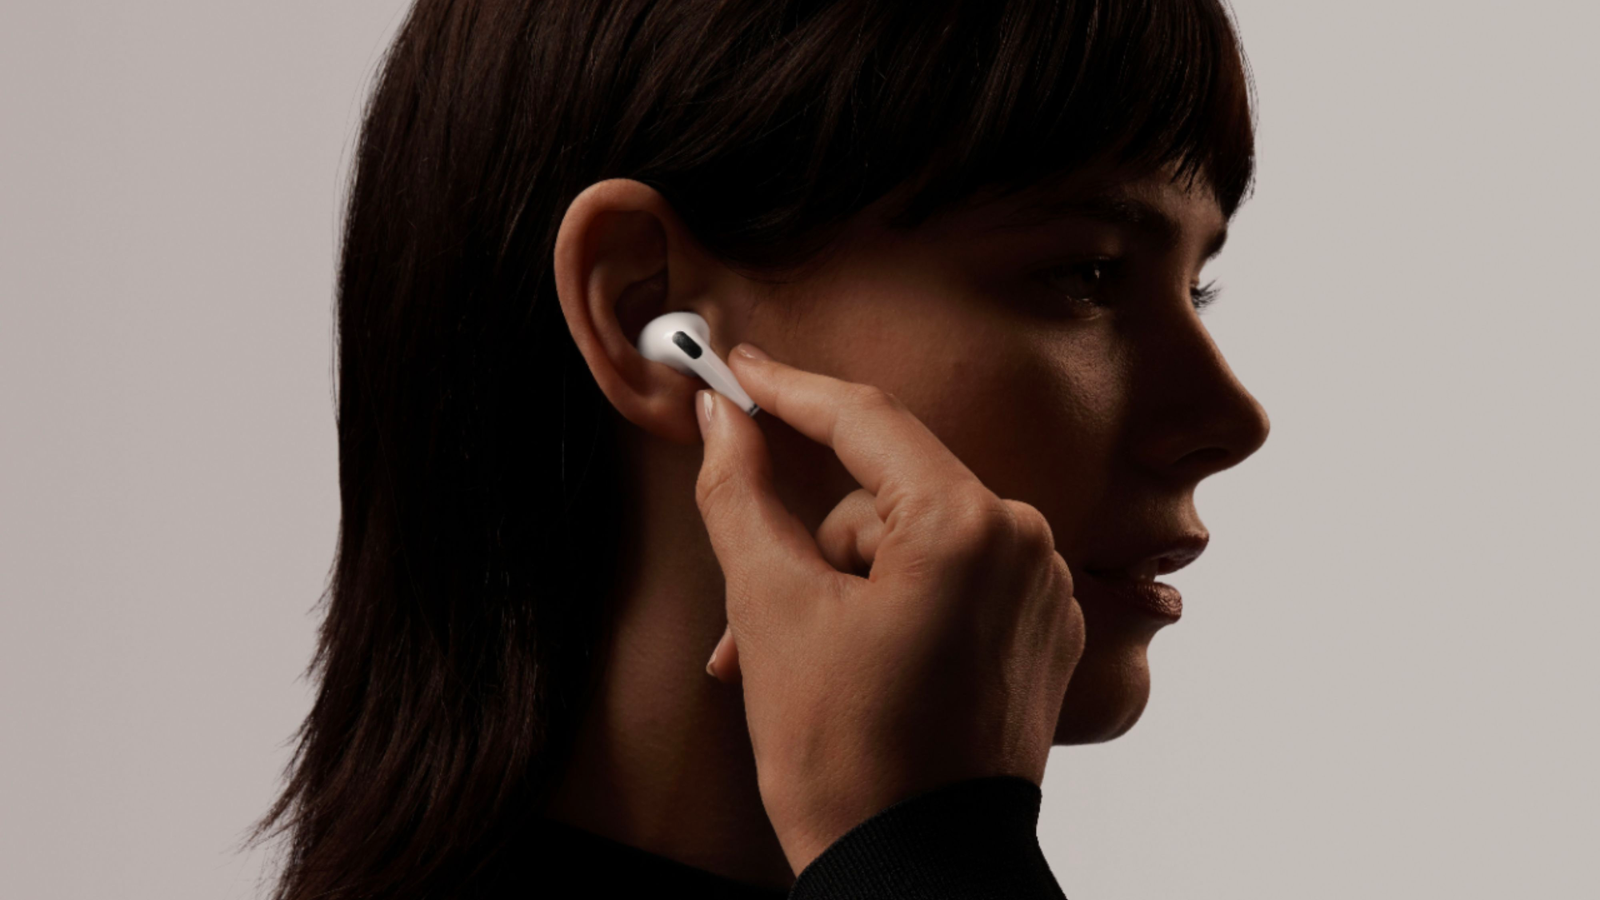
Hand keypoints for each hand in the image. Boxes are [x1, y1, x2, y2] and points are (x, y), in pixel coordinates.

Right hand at [693, 343, 1084, 874]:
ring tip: (796, 666)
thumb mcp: (769, 610)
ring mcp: (1044, 593)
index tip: (739, 369)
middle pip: (884, 496)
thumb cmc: (850, 760)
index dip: (788, 390)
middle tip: (751, 614)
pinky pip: (952, 584)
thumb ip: (739, 493)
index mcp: (968, 526)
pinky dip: (894, 609)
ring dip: (842, 590)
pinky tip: (852, 665)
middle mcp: (1026, 545)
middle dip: (808, 549)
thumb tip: (722, 419)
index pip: (864, 421)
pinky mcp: (1043, 635)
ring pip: (911, 545)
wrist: (916, 877)